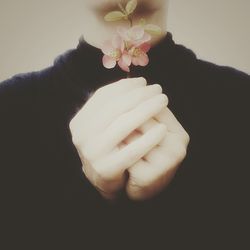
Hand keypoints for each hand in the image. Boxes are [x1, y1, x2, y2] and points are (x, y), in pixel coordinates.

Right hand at [69, 77, 188, 199]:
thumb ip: (111, 104)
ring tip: (163, 101)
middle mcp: (82, 135)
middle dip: (139, 95)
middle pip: (115, 107)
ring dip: (147, 109)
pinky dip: (149, 138)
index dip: (125, 86)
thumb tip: (135, 83)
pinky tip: (163, 128)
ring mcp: (93, 152)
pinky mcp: (107, 168)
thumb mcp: (102, 123)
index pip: (103, 96)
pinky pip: (132, 149)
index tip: (143, 81)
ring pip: (124, 124)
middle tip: (158, 89)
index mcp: (80, 121)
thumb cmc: (107, 145)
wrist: (101, 178)